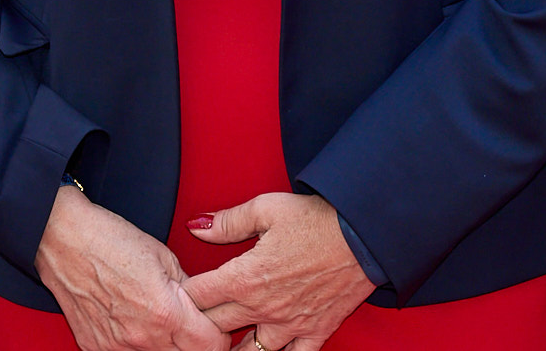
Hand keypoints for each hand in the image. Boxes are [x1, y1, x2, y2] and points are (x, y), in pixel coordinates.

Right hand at [34, 186, 225, 350]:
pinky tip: (128, 317)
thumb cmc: (108, 239)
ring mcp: (117, 347)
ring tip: (152, 313)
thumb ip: (189, 289)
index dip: (217, 334)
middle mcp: (142, 338)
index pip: (212, 346)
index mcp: (166, 313)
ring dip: (163, 342)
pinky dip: (134, 341)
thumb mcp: (164, 256)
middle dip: (192, 340)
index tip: (213, 326)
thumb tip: (203, 306)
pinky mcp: (96, 347)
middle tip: (186, 318)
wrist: (61, 238)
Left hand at [181, 192, 374, 350]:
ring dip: (232, 347)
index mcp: (245, 277)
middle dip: (202, 322)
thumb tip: (196, 227)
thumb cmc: (317, 219)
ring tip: (224, 341)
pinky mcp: (315, 332)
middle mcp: (263, 307)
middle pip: (216, 327)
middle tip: (195, 318)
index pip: (198, 297)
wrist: (364, 235)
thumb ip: (227, 222)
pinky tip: (265, 350)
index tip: (181, 290)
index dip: (184, 294)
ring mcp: (289, 325)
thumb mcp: (265, 208)